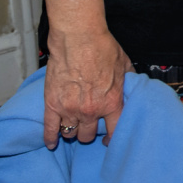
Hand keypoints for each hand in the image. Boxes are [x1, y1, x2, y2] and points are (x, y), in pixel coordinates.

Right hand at [41, 0, 131, 147]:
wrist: (78, 39)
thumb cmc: (103, 49)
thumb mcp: (125, 66)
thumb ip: (129, 83)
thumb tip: (133, 90)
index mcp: (111, 103)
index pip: (114, 131)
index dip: (112, 138)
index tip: (109, 139)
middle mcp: (90, 111)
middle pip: (88, 135)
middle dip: (89, 132)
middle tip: (89, 126)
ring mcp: (69, 109)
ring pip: (70, 133)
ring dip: (73, 132)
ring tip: (74, 127)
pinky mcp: (51, 105)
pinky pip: (49, 128)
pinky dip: (50, 138)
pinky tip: (52, 143)